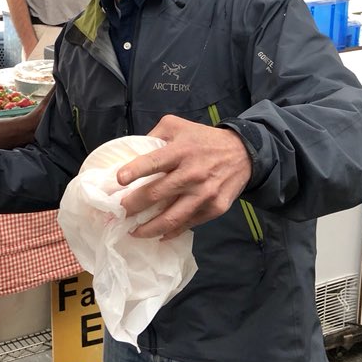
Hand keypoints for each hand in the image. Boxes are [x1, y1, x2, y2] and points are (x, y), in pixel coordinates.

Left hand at [117, 115, 251, 240]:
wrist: (244, 154)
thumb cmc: (203, 140)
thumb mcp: (177, 126)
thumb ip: (153, 136)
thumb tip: (129, 154)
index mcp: (181, 150)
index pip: (153, 162)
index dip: (134, 171)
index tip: (118, 180)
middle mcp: (192, 173)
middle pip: (156, 194)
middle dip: (132, 207)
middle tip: (117, 214)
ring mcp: (204, 194)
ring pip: (171, 218)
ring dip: (148, 228)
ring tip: (132, 232)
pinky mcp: (214, 208)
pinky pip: (187, 224)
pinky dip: (170, 232)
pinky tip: (157, 234)